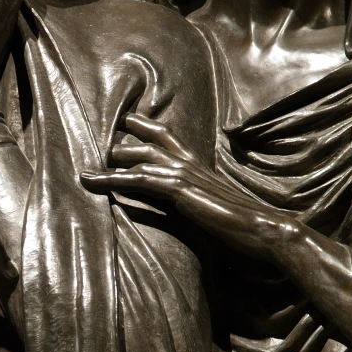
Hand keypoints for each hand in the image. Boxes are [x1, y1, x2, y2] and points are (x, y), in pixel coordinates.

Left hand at [80, 114, 293, 259]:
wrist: (266, 229)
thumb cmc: (244, 223)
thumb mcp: (214, 207)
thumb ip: (197, 199)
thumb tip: (186, 203)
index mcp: (199, 166)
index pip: (169, 137)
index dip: (146, 127)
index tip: (127, 121)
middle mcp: (190, 164)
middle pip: (152, 141)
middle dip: (125, 139)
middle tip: (100, 139)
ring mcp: (185, 174)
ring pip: (140, 159)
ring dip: (110, 164)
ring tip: (85, 171)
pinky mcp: (180, 190)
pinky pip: (138, 180)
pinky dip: (111, 180)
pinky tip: (91, 182)